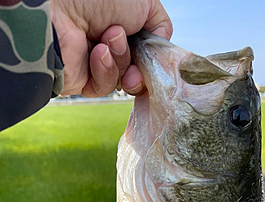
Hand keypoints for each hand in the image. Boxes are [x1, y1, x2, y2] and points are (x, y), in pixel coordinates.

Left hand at [50, 0, 171, 96]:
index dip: (153, 63)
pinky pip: (104, 87)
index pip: (146, 56)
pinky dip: (105, 70)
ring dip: (121, 60)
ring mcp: (95, 64)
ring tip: (108, 38)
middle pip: (138, 74)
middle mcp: (109, 46)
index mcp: (124, 27)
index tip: (156, 62)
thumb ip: (161, 28)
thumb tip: (162, 55)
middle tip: (136, 61)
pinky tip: (97, 52)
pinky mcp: (81, 80)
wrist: (60, 7)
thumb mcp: (146, 4)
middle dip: (140, 69)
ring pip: (123, 81)